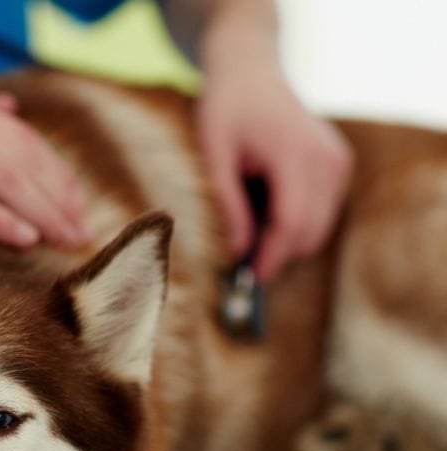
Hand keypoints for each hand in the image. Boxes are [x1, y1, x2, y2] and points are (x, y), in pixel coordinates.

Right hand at [0, 84, 89, 247]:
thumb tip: (12, 109)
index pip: (21, 137)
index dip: (56, 173)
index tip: (78, 208)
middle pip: (21, 156)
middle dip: (58, 195)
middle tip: (82, 233)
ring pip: (1, 177)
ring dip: (41, 211)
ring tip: (66, 240)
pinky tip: (24, 239)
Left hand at [198, 53, 353, 281]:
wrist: (250, 72)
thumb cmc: (224, 109)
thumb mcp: (212, 155)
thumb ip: (226, 203)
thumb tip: (237, 251)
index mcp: (295, 154)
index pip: (292, 222)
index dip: (272, 256)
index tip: (250, 278)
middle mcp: (326, 158)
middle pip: (309, 230)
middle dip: (277, 252)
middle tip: (239, 260)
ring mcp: (338, 161)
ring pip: (318, 226)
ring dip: (285, 236)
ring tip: (248, 215)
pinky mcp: (339, 164)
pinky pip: (321, 210)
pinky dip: (295, 218)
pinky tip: (266, 199)